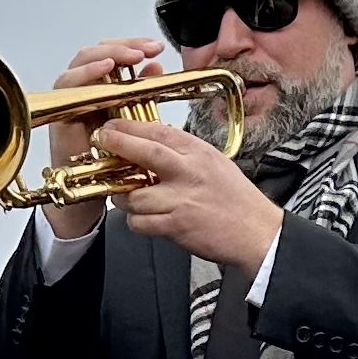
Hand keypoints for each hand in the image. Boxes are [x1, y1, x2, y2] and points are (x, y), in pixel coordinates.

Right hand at [36, 36, 165, 243]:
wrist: (88, 194)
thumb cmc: (109, 162)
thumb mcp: (134, 122)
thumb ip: (141, 94)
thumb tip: (154, 67)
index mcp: (103, 88)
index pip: (114, 55)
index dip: (134, 45)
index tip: (156, 48)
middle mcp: (84, 90)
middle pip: (97, 52)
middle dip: (124, 45)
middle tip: (146, 49)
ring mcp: (71, 99)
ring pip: (81, 62)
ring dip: (107, 54)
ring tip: (130, 56)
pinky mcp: (61, 111)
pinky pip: (68, 84)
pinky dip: (86, 73)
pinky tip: (105, 68)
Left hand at [95, 121, 282, 279]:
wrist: (256, 231)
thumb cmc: (235, 199)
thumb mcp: (213, 162)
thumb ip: (184, 152)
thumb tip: (153, 142)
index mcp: (199, 154)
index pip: (160, 132)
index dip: (131, 127)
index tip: (112, 126)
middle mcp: (190, 173)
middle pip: (147, 153)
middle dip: (119, 145)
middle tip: (102, 141)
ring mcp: (183, 200)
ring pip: (136, 195)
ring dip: (124, 197)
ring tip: (126, 197)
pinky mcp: (177, 226)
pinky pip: (141, 222)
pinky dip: (136, 221)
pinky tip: (143, 219)